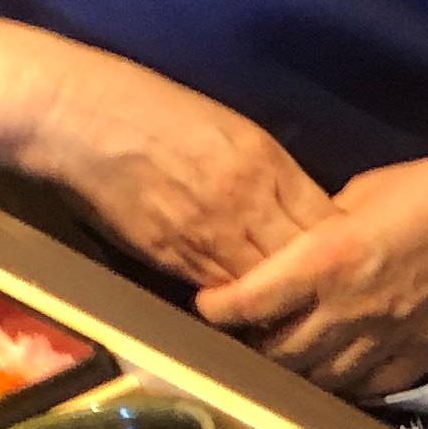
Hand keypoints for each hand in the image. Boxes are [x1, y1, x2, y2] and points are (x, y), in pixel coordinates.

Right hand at [17, 44, 331, 286]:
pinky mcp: (173, 258)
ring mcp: (211, 236)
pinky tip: (251, 315)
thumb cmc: (150, 109)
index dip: (343, 249)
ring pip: (268, 288)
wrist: (77, 116)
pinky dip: (240, 306)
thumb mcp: (231, 130)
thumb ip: (270, 174)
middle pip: (307, 265)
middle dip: (323, 284)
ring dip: (283, 303)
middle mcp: (248, 206)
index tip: (350, 261)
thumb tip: (299, 210)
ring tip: (301, 319)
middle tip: (336, 301)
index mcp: (267, 166)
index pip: (328, 225)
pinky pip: (222, 293)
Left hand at [197, 146, 427, 399]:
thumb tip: (298, 251)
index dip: (219, 308)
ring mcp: (389, 339)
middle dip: (252, 347)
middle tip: (243, 337)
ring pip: (321, 378)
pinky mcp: (424, 355)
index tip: (209, 305)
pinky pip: (371, 387)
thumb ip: (322, 231)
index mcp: (328, 260)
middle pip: (279, 352)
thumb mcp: (361, 196)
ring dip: (296, 372)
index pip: (249, 302)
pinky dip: (345, 385)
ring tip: (286, 359)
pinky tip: (337, 373)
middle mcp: (350, 309)